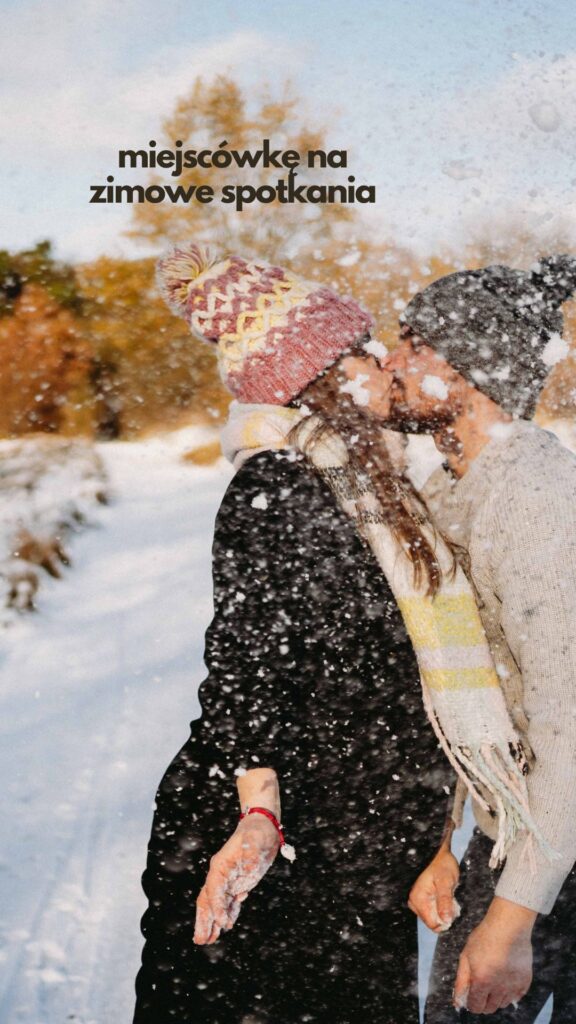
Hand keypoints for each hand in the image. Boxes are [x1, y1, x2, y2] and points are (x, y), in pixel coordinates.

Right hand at [194, 813, 279, 944]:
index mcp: (220, 866)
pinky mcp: (237, 883)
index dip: (217, 908)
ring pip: (214, 904)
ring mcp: (227, 879)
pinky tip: (224, 927)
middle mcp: (220, 874)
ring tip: (208, 940)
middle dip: (203, 921)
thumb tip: (247, 864)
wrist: (261, 827)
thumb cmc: (257, 833)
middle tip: (200, 941)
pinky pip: (227, 902)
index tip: (224, 924)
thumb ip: (249, 851)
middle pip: (207, 901)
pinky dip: (225, 915)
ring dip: (211, 922)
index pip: (213, 891)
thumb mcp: (255, 840)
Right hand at [408, 847, 460, 931]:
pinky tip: (445, 896)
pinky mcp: (422, 900)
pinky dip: (442, 907)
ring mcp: (417, 902)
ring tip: (449, 896)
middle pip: (433, 922)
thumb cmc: (442, 865)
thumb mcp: (446, 882)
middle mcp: (414, 902)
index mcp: (418, 899)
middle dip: (445, 915)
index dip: (446, 920)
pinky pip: (433, 911)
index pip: (432, 924)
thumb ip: (445, 901)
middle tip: (452, 899)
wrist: (439, 854)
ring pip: (434, 917)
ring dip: (444, 910)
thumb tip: (446, 921)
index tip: (454, 908)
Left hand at [453, 898, 535, 1013]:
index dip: (471, 1002)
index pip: (476, 1007)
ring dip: (496, 997)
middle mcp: (499, 987)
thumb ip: (461, 981)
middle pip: (490, 1008)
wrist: (509, 926)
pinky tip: (506, 979)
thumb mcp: (466, 956)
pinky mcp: (525, 981)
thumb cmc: (485, 937)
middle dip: (483, 1001)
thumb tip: (457, 1001)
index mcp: (481, 981)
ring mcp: (514, 985)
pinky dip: (510, 993)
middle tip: (482, 986)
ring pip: (503, 1004)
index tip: (472, 995)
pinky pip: (516, 997)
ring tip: (494, 979)